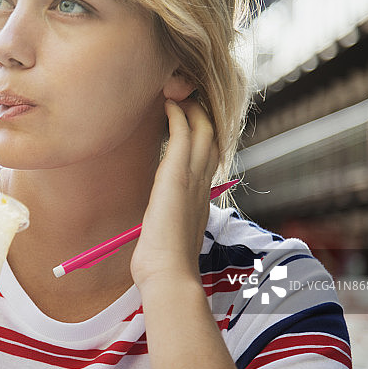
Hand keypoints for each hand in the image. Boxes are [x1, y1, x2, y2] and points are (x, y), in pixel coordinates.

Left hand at [131, 98, 218, 287]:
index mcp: (202, 202)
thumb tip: (155, 233)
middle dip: (202, 115)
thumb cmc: (164, 267)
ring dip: (191, 108)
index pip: (209, 160)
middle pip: (212, 138)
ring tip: (178, 93)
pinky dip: (177, 115)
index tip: (191, 125)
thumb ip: (166, 229)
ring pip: (203, 130)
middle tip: (187, 98)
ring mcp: (193, 179)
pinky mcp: (177, 176)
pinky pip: (183, 134)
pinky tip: (168, 104)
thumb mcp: (169, 241)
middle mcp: (204, 187)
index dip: (205, 138)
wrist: (169, 275)